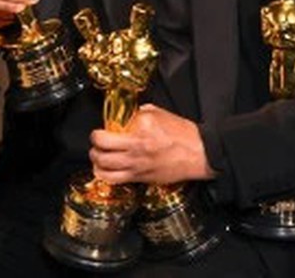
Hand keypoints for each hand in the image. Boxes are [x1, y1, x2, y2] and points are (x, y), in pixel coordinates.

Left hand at [89, 104, 216, 184]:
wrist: (199, 153)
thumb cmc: (183, 134)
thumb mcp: (160, 114)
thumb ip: (139, 114)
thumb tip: (126, 117)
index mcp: (141, 127)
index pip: (113, 125)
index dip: (106, 126)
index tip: (107, 127)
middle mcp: (136, 147)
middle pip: (101, 146)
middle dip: (94, 143)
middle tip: (97, 140)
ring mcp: (137, 164)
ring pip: (103, 165)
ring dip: (95, 159)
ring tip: (98, 155)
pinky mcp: (140, 178)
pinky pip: (113, 179)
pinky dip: (103, 174)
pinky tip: (104, 169)